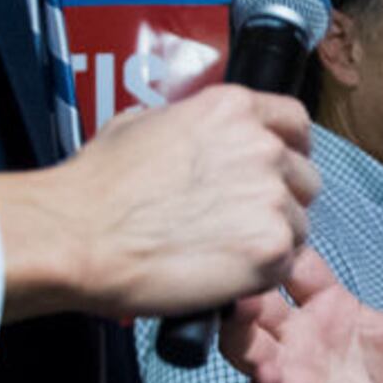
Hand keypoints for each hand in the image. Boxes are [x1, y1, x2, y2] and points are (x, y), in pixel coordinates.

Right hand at [0, 84, 320, 320]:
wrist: (78, 235)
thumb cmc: (97, 186)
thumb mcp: (142, 123)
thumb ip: (190, 125)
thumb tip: (197, 137)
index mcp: (234, 108)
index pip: (295, 123)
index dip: (288, 149)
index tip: (276, 170)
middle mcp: (262, 146)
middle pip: (303, 177)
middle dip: (279, 200)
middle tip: (239, 222)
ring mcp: (271, 196)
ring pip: (298, 224)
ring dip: (269, 239)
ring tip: (221, 252)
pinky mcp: (271, 247)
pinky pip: (286, 262)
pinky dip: (261, 273)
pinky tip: (223, 272)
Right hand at [221, 227, 382, 382]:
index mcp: (328, 305)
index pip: (296, 263)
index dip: (285, 240)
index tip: (275, 213)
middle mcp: (301, 334)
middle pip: (257, 299)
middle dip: (246, 281)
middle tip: (244, 258)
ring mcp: (292, 374)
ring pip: (246, 345)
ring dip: (237, 329)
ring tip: (239, 310)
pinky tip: (266, 371)